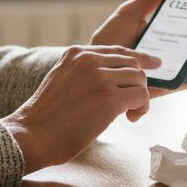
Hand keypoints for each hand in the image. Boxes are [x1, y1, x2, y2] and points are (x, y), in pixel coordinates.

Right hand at [2, 45, 160, 173]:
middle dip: (137, 84)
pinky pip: (141, 96)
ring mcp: (100, 78)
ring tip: (128, 114)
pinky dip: (141, 108)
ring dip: (140, 98)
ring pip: (139, 79)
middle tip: (130, 105)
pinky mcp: (109, 99)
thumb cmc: (46, 118)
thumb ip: (84, 74)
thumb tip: (114, 81)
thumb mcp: (62, 81)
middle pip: (132, 64)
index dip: (139, 58)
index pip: (117, 50)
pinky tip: (129, 119)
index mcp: (76, 54)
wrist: (32, 135)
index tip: (154, 64)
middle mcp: (89, 60)